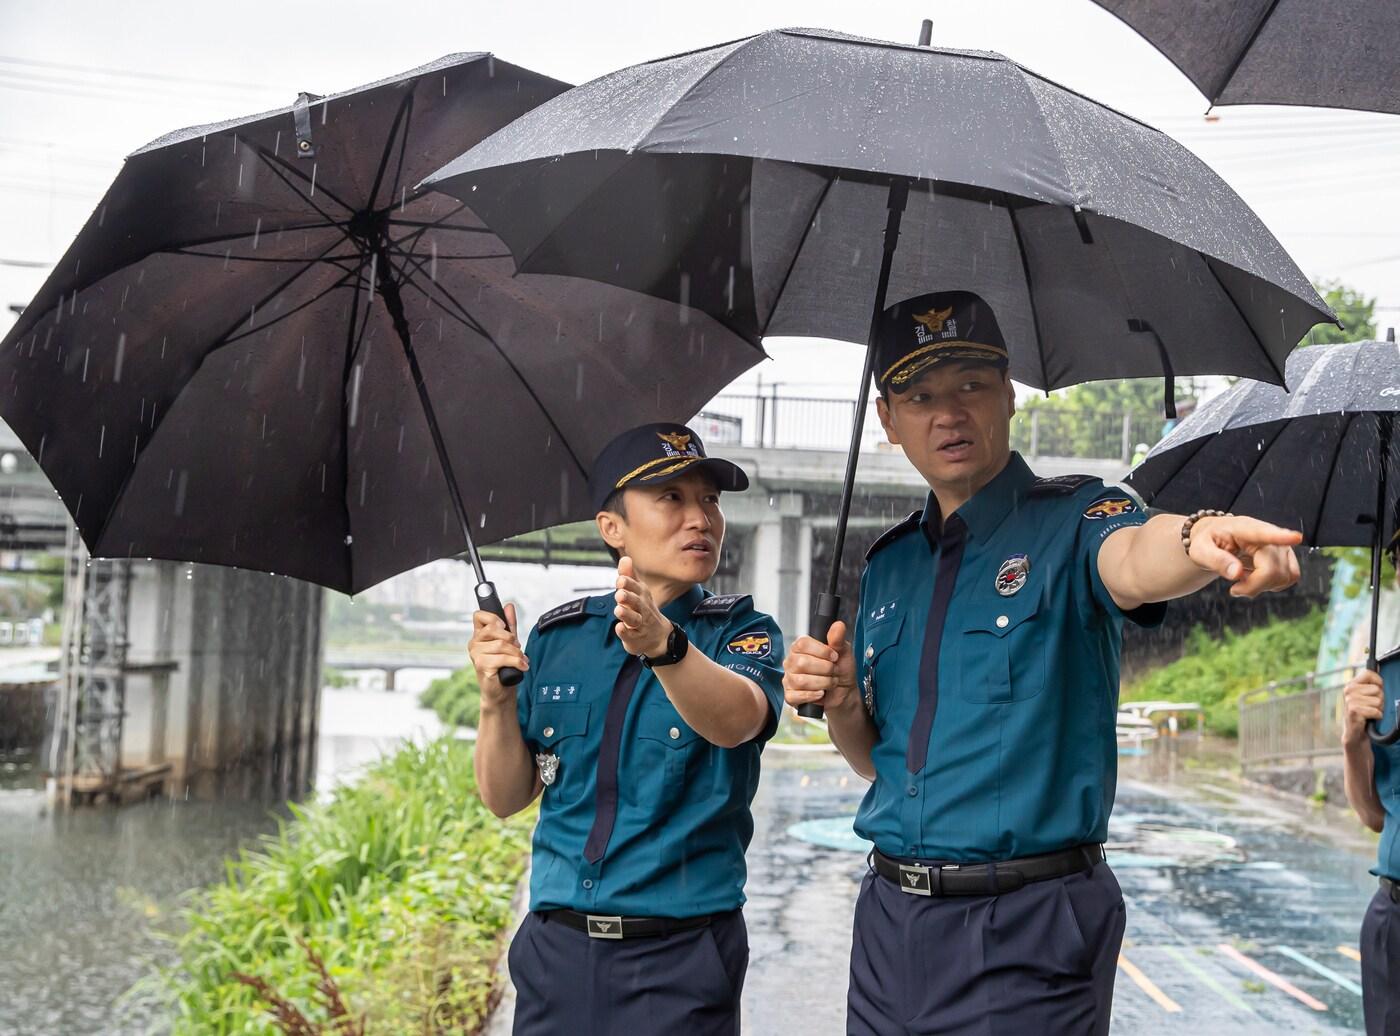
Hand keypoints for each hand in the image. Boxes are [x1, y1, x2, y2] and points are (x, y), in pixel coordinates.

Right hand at [469, 603, 527, 708]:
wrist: (501, 692)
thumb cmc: (503, 668)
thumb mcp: (509, 643)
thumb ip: (509, 624)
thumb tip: (509, 606)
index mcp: (478, 636)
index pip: (478, 616)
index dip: (493, 617)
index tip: (503, 625)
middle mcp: (474, 644)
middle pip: (494, 629)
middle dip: (511, 638)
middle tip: (517, 648)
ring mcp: (476, 654)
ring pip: (501, 644)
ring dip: (517, 653)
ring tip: (521, 660)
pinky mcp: (481, 665)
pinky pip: (503, 657)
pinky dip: (517, 661)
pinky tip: (522, 666)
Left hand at [613, 556, 669, 657]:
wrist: (658, 636)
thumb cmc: (643, 609)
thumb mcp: (638, 592)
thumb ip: (629, 576)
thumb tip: (625, 557)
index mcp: (642, 596)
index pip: (635, 588)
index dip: (628, 584)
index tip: (620, 579)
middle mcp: (642, 609)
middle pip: (636, 602)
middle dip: (628, 598)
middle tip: (619, 594)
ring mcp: (640, 625)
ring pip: (634, 619)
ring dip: (626, 614)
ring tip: (618, 610)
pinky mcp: (634, 638)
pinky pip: (630, 635)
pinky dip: (625, 632)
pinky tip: (619, 628)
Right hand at [782, 622, 857, 713]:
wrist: (844, 692)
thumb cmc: (841, 670)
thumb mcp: (844, 652)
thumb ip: (838, 639)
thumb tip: (838, 625)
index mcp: (801, 648)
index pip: (802, 644)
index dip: (821, 651)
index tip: (834, 656)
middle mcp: (792, 662)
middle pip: (801, 663)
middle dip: (825, 669)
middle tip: (833, 671)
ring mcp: (789, 679)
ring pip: (800, 681)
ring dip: (822, 683)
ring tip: (830, 682)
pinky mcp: (790, 695)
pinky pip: (795, 696)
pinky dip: (812, 695)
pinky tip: (821, 693)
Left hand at [1187, 515, 1301, 596]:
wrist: (1216, 538)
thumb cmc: (1207, 542)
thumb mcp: (1200, 551)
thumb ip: (1216, 561)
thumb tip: (1236, 574)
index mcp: (1244, 528)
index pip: (1264, 533)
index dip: (1281, 536)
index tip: (1296, 537)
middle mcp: (1269, 533)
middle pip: (1272, 570)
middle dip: (1253, 587)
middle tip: (1234, 589)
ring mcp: (1281, 545)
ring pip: (1284, 576)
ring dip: (1263, 587)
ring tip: (1243, 580)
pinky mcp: (1287, 556)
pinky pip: (1290, 578)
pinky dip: (1273, 585)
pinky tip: (1256, 579)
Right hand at [1342, 668, 1384, 745]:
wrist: (1354, 732)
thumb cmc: (1363, 713)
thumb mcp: (1365, 696)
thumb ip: (1371, 682)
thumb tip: (1378, 665)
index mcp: (1351, 684)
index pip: (1369, 673)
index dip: (1378, 682)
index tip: (1377, 690)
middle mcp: (1349, 690)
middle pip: (1377, 690)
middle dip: (1380, 700)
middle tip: (1371, 706)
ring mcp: (1350, 700)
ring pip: (1378, 701)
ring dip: (1378, 709)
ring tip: (1370, 713)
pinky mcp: (1354, 711)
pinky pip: (1376, 711)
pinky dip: (1376, 716)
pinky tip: (1369, 718)